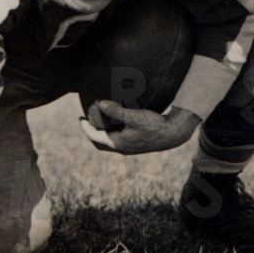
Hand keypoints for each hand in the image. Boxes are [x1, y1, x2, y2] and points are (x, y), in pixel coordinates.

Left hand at [79, 101, 200, 154]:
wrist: (172, 134)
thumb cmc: (153, 125)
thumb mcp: (133, 116)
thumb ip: (116, 111)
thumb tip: (100, 104)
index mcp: (119, 144)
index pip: (95, 137)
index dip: (86, 128)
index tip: (80, 119)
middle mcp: (122, 148)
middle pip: (100, 143)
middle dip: (91, 133)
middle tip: (85, 121)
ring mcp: (129, 147)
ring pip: (109, 142)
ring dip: (101, 133)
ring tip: (97, 120)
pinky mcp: (135, 144)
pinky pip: (117, 140)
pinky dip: (110, 132)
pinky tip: (113, 122)